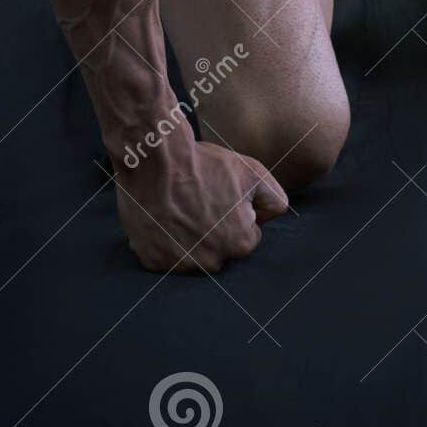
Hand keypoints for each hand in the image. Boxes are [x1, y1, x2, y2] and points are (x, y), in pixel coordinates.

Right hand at [115, 139, 287, 273]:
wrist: (154, 160)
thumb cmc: (204, 164)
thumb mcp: (253, 172)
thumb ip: (274, 199)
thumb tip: (272, 217)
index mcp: (239, 244)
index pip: (247, 234)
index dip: (236, 211)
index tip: (221, 195)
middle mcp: (211, 263)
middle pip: (221, 247)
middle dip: (214, 228)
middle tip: (199, 199)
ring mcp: (179, 266)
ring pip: (193, 253)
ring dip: (189, 236)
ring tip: (180, 205)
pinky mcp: (152, 262)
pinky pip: (164, 255)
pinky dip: (164, 239)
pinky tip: (162, 215)